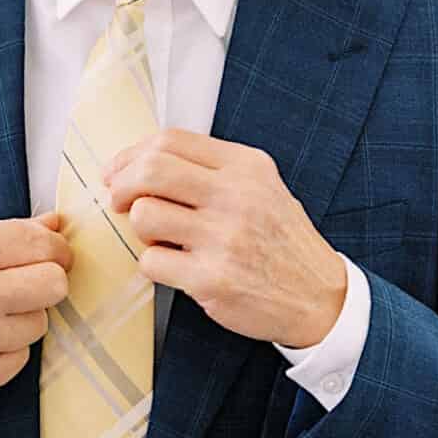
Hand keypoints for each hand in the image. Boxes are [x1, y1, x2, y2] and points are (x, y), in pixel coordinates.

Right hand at [0, 215, 70, 402]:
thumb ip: (4, 234)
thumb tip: (55, 224)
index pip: (40, 244)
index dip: (57, 248)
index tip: (56, 254)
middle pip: (54, 285)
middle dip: (46, 282)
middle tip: (26, 284)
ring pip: (39, 324)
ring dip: (21, 318)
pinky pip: (20, 358)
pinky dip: (4, 349)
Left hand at [102, 130, 346, 348]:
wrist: (320, 297)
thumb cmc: (280, 241)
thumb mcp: (261, 187)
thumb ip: (210, 169)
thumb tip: (139, 162)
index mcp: (246, 166)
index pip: (171, 140)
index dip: (132, 153)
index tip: (118, 170)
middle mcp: (236, 196)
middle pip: (151, 170)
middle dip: (121, 184)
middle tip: (117, 199)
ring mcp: (224, 239)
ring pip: (144, 215)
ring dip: (141, 229)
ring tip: (162, 239)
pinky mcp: (211, 279)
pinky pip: (150, 262)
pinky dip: (153, 265)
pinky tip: (175, 267)